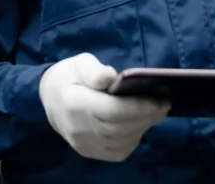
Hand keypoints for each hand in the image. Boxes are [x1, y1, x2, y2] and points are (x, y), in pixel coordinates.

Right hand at [38, 53, 169, 161]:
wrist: (51, 100)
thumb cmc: (70, 77)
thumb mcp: (80, 63)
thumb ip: (95, 70)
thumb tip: (112, 78)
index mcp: (73, 102)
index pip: (110, 110)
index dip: (136, 106)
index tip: (158, 98)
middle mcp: (77, 128)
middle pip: (118, 128)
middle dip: (145, 116)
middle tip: (164, 103)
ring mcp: (83, 144)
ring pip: (121, 141)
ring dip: (143, 127)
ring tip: (156, 111)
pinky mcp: (90, 152)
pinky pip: (118, 151)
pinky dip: (134, 138)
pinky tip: (141, 124)